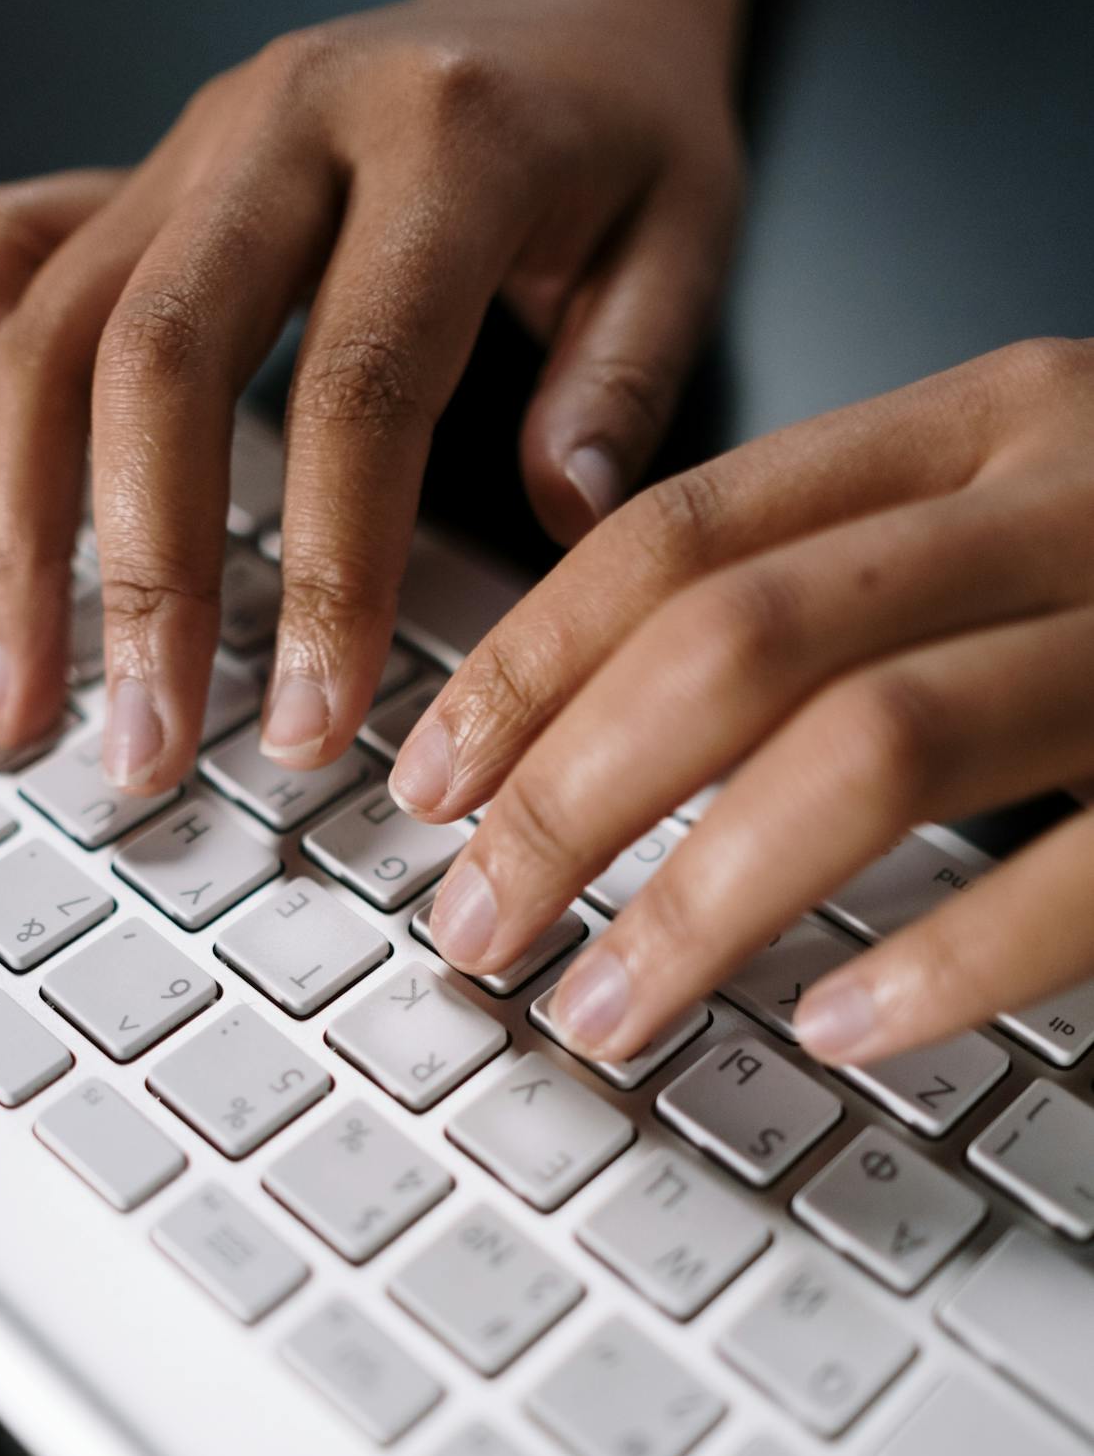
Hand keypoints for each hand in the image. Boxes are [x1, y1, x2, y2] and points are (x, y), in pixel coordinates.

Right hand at [0, 0, 758, 790]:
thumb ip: (625, 379)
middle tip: (144, 747)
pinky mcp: (140, 167)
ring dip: (23, 530)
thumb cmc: (623, 126)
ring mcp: (192, 142)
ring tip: (30, 691)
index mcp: (445, 142)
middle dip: (141, 580)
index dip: (326, 572)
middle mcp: (287, 123)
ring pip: (51, 330)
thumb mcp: (687, 232)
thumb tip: (557, 523)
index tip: (317, 725)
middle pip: (159, 360)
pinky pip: (13, 254)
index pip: (360, 384)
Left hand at [392, 338, 1093, 1066]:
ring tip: (601, 1005)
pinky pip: (1090, 871)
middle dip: (566, 795)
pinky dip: (948, 961)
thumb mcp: (1015, 515)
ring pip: (875, 746)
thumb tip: (599, 723)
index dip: (527, 664)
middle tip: (473, 921)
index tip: (429, 782)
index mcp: (983, 423)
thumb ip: (846, 580)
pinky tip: (839, 1032)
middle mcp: (1068, 495)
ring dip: (703, 900)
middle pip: (738, 640)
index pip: (683, 531)